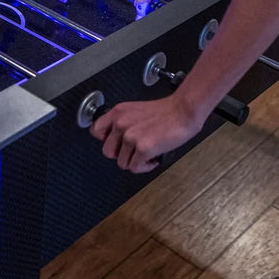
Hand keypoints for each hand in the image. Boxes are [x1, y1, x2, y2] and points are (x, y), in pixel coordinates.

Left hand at [88, 94, 203, 172]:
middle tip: (135, 151)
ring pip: (122, 163)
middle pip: (108, 152)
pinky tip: (154, 158)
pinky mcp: (143, 148)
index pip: (95, 131)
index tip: (117, 143)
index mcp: (118, 113)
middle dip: (122, 154)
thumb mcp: (136, 110)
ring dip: (135, 161)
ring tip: (148, 153)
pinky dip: (145, 166)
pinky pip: (135, 168)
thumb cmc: (166, 111)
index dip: (106, 140)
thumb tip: (117, 139)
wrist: (184, 110)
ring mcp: (131, 137)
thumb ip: (123, 122)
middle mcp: (121, 124)